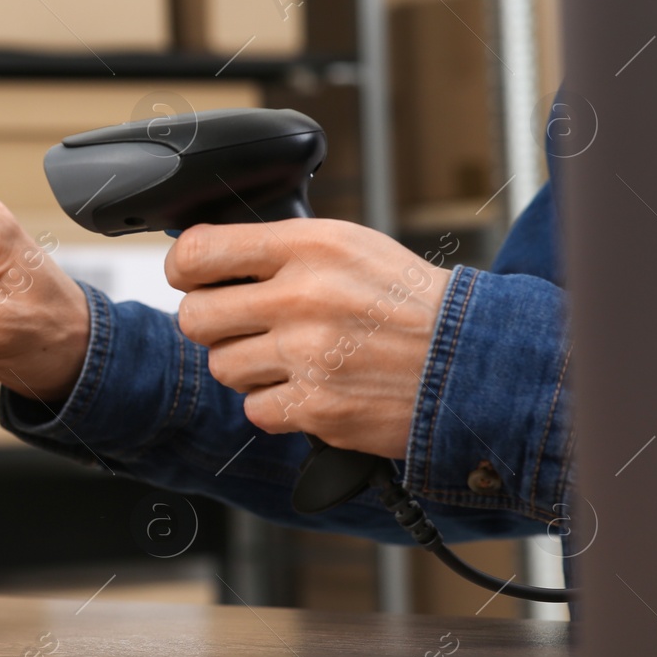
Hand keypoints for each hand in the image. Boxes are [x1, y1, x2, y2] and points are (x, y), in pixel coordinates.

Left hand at [166, 218, 450, 458]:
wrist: (472, 361)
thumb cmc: (409, 304)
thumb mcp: (349, 247)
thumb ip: (281, 250)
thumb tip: (210, 258)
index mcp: (309, 246)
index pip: (199, 252)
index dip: (184, 269)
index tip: (191, 278)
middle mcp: (303, 296)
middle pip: (195, 318)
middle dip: (212, 326)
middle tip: (243, 326)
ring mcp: (308, 355)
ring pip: (222, 367)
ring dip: (248, 368)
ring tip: (294, 358)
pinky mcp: (317, 407)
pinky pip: (255, 410)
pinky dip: (277, 407)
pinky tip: (312, 388)